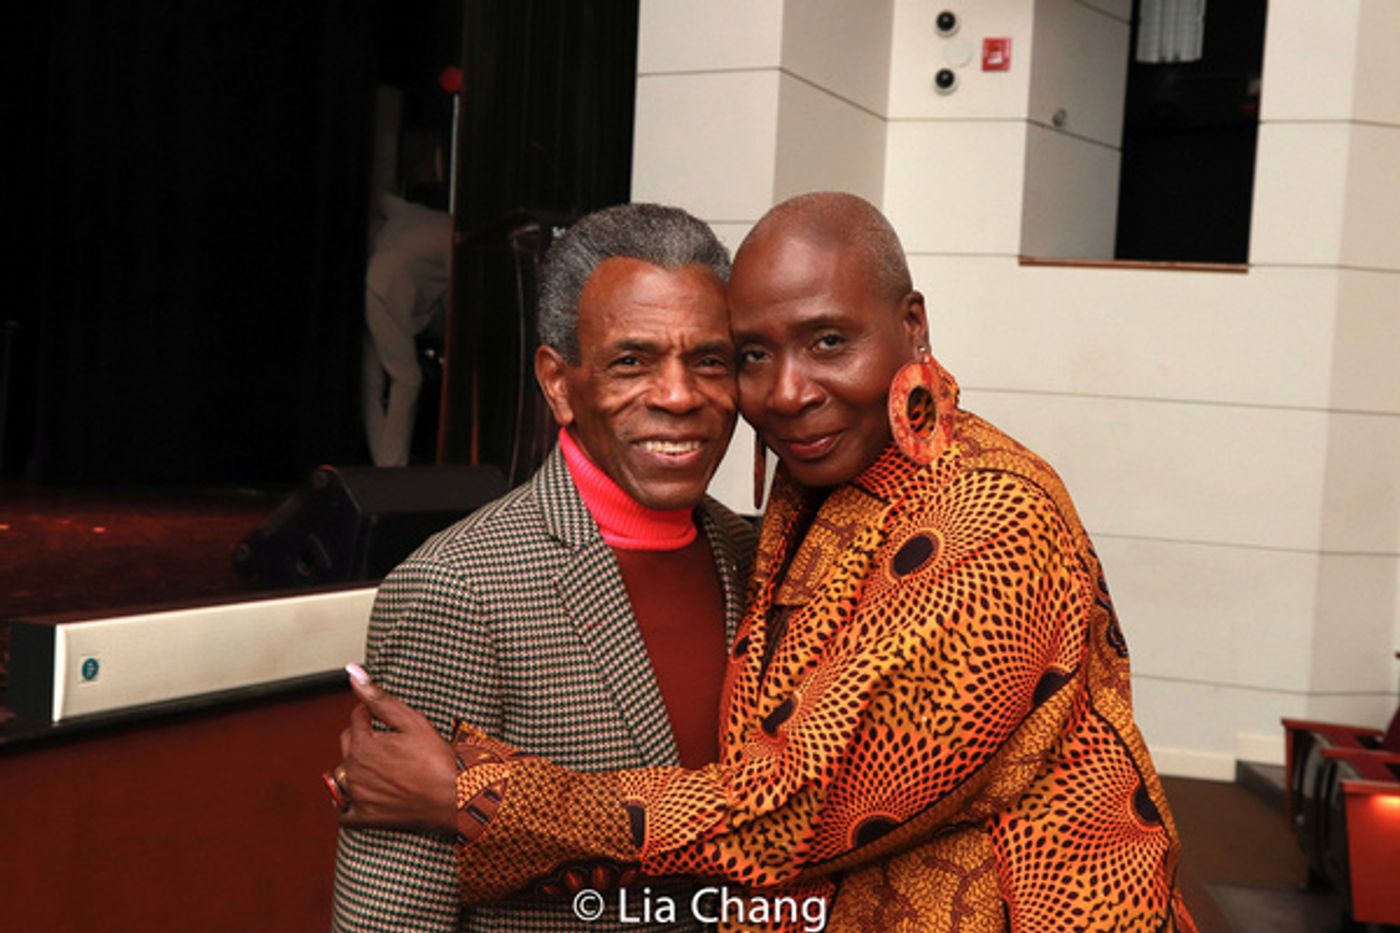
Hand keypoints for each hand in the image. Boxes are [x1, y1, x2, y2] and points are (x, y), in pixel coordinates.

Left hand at [335, 664, 458, 834]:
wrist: (454, 797)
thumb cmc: (436, 759)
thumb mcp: (411, 721)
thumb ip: (378, 698)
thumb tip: (353, 672)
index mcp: (362, 744)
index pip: (356, 718)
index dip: (370, 713)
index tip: (383, 717)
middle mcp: (354, 770)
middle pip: (347, 744)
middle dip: (361, 737)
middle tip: (385, 740)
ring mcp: (358, 796)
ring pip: (343, 775)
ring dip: (355, 767)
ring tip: (380, 765)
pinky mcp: (365, 818)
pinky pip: (344, 811)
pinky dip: (349, 802)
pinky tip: (364, 795)